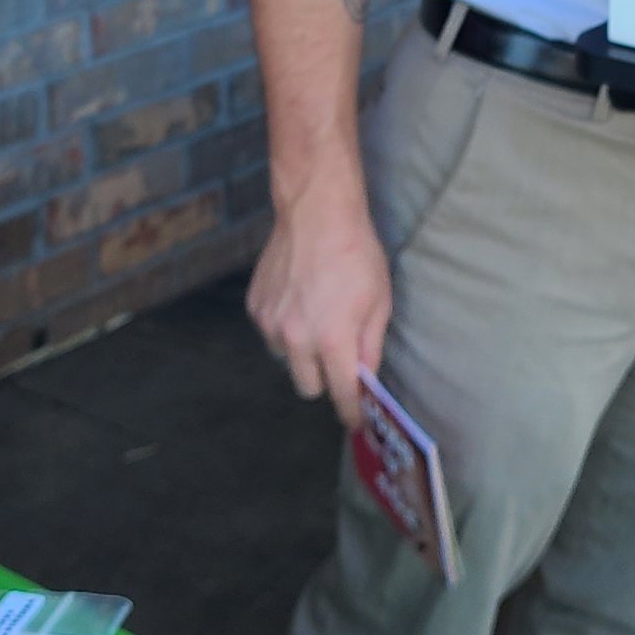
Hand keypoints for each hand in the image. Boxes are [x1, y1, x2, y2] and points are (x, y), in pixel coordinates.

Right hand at [247, 177, 391, 428]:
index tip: (357, 421)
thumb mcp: (379, 301)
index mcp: (332, 340)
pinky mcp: (255, 307)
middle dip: (326, 380)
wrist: (316, 213)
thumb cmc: (356, 254)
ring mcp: (271, 323)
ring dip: (302, 353)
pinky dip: (285, 328)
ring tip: (317, 319)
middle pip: (309, 387)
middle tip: (338, 359)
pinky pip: (271, 334)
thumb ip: (370, 346)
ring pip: (287, 361)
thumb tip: (365, 377)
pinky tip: (299, 300)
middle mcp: (296, 339)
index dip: (352, 412)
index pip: (341, 394)